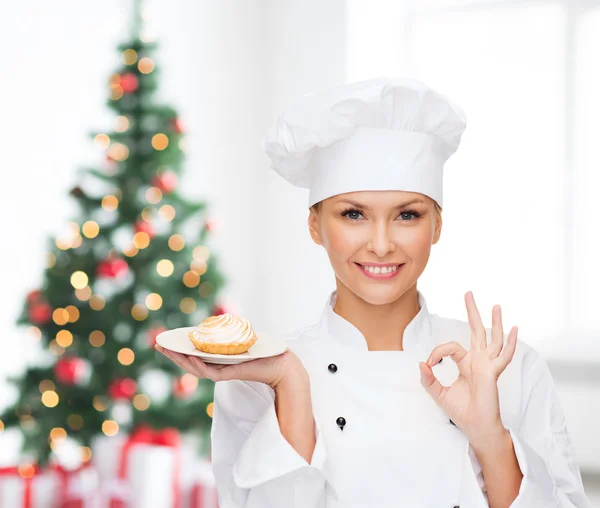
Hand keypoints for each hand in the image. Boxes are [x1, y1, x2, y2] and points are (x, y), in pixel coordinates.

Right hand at [155, 345, 306, 389]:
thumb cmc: (265, 352)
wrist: (282, 364)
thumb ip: (231, 333)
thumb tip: (222, 320)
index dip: (178, 350)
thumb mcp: (243, 339)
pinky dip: (198, 365)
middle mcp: (218, 367)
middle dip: (173, 354)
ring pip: (196, 368)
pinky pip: (209, 372)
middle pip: (190, 363)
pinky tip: (189, 356)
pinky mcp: (230, 374)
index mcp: (219, 360)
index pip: (194, 356)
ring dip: (180, 360)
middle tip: (158, 345)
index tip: (165, 342)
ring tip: (167, 351)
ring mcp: (223, 372)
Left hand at [419, 291, 517, 447]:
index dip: (437, 352)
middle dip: (472, 311)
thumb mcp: (438, 393)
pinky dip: (510, 343)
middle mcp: (478, 361)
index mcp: (466, 363)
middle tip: (468, 293)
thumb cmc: (462, 411)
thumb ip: (428, 379)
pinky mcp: (492, 374)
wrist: (475, 428)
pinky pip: (503, 357)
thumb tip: (420, 363)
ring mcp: (487, 366)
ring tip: (495, 305)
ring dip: (494, 322)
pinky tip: (515, 329)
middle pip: (476, 331)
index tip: (429, 364)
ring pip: (492, 339)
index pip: (451, 347)